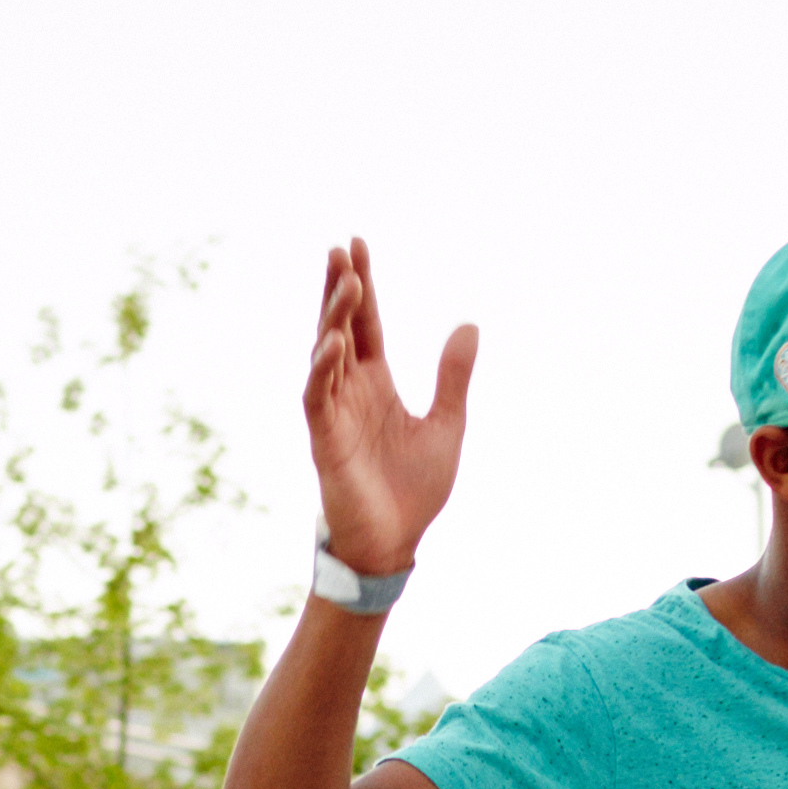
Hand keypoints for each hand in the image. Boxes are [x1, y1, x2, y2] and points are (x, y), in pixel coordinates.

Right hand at [301, 239, 475, 576]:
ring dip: (333, 318)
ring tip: (344, 282)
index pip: (366, 324)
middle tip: (340, 248)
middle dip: (339, 288)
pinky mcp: (324, 441)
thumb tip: (470, 324)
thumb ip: (453, 376)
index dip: (363, 286)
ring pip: (326, 354)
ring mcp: (334, 414)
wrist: (396, 543)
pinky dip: (323, 369)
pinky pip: (317, 397)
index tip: (357, 244)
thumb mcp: (447, 424)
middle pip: (340, 327)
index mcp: (376, 384)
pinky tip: (333, 342)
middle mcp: (351, 392)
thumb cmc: (414, 489)